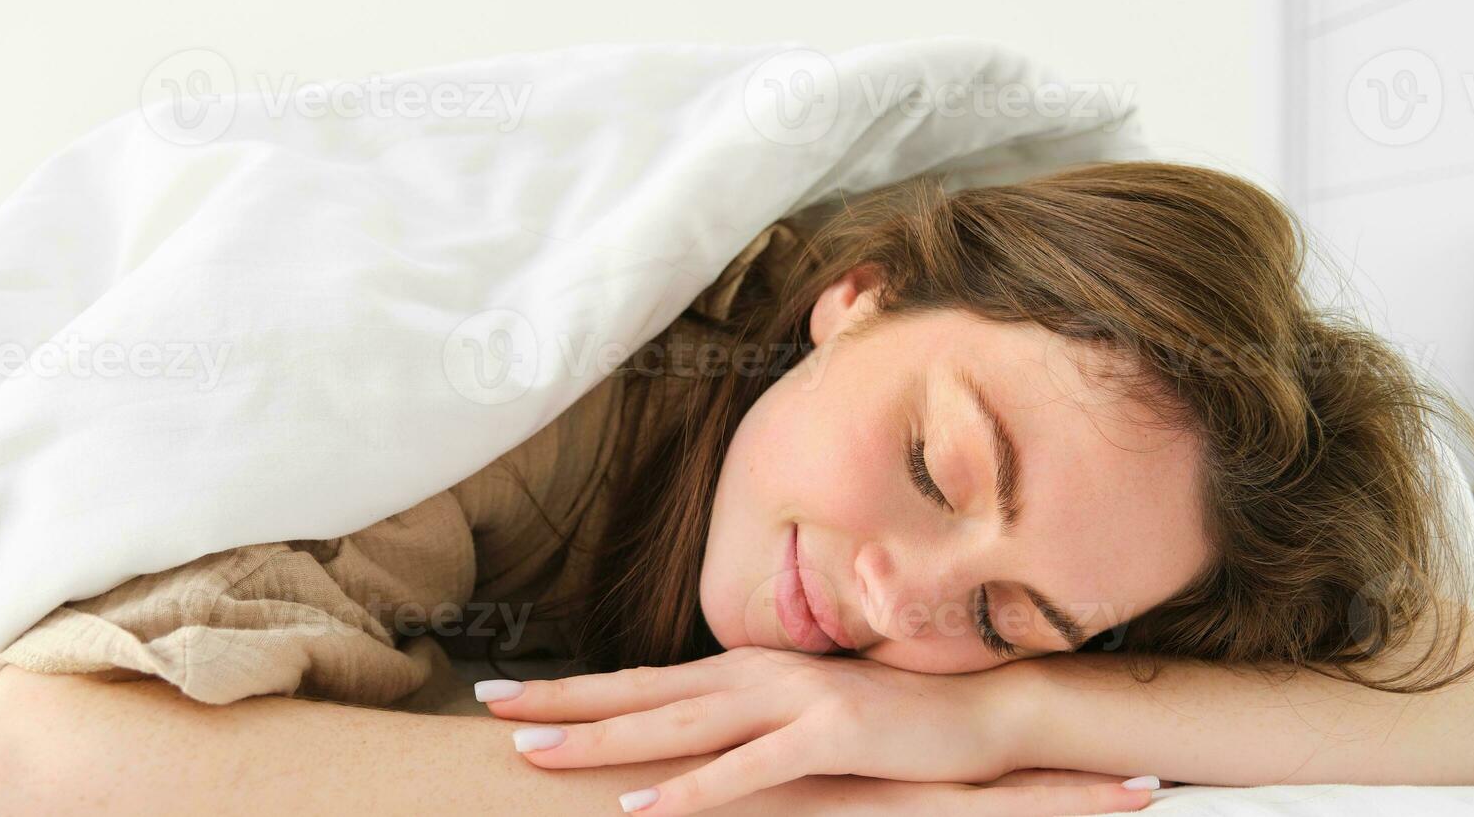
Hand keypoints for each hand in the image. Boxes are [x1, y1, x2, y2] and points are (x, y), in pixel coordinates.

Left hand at [479, 647, 1161, 815]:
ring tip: (538, 757)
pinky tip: (643, 809)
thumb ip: (746, 720)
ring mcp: (792, 701)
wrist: (984, 713)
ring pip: (678, 725)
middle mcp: (758, 674)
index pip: (640, 679)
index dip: (570, 688)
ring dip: (605, 743)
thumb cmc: (889, 724)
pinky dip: (691, 791)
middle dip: (561, 703)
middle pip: (641, 692)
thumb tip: (687, 736)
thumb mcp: (803, 717)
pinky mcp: (828, 737)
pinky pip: (746, 771)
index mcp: (746, 670)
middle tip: (489, 708)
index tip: (502, 693)